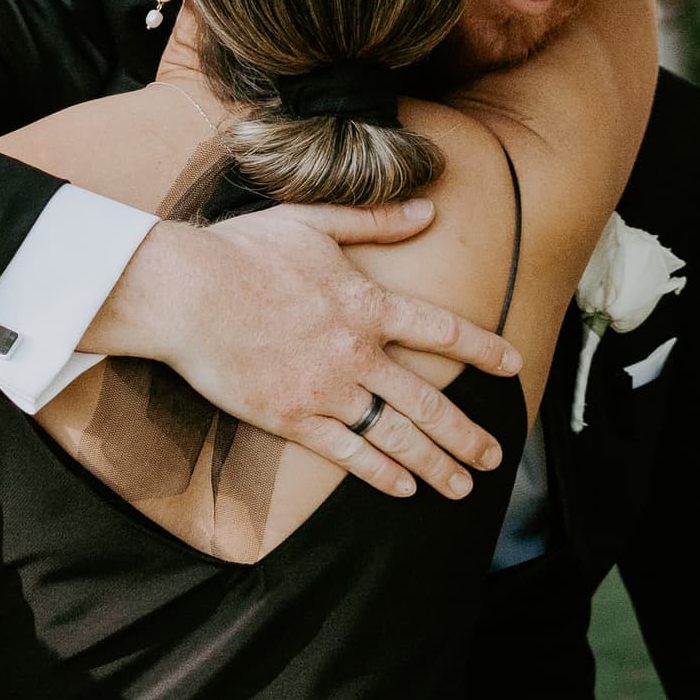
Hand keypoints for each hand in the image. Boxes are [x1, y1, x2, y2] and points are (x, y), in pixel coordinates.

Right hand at [85, 206, 522, 498]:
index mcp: (367, 304)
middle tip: (494, 456)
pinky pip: (347, 453)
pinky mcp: (292, 418)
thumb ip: (375, 220)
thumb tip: (428, 211)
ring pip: (395, 435)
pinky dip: (380, 473)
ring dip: (434, 464)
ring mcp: (326, 390)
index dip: (483, 350)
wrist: (186, 293)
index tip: (513, 366)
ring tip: (461, 485)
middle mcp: (357, 352)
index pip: (442, 332)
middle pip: (428, 401)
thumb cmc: (243, 251)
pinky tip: (403, 488)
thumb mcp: (314, 221)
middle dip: (466, 433)